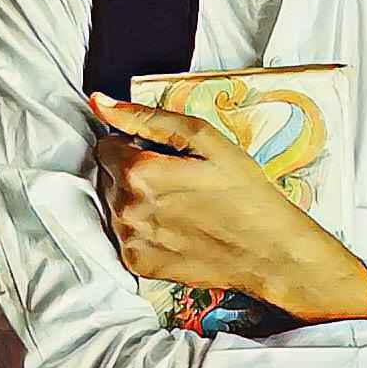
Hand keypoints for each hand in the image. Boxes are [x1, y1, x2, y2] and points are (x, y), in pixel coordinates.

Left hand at [90, 93, 366, 320]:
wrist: (267, 250)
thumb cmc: (243, 189)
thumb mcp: (204, 138)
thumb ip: (147, 117)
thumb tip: (100, 102)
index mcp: (139, 173)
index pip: (107, 144)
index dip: (134, 142)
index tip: (165, 152)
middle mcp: (126, 210)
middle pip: (109, 175)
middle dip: (134, 169)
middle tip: (178, 175)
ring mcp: (130, 241)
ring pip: (115, 204)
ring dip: (137, 198)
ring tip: (179, 200)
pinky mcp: (138, 265)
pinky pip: (125, 235)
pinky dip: (144, 227)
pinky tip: (176, 224)